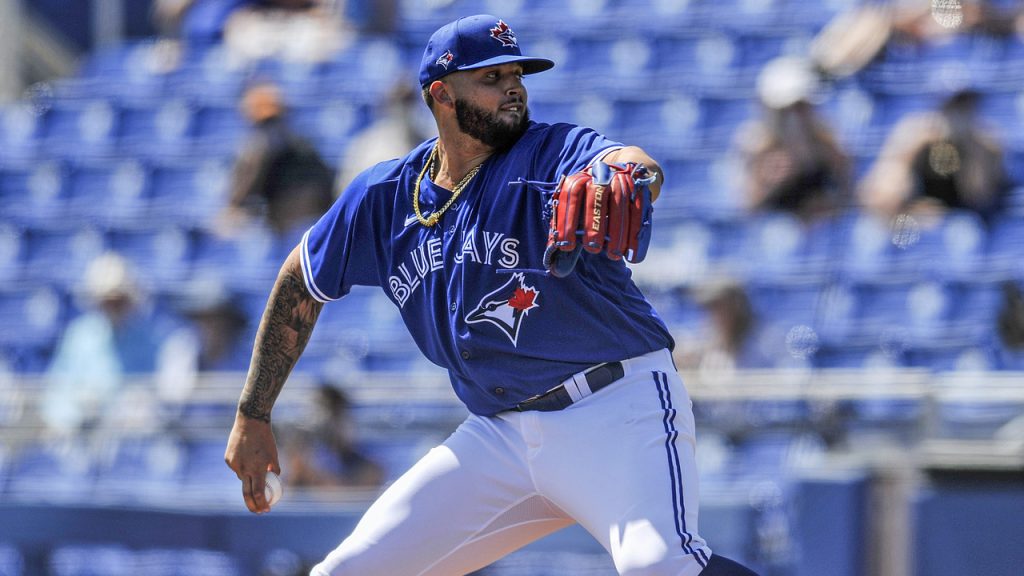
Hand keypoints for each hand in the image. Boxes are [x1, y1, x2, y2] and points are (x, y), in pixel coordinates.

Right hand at [224, 411, 280, 513]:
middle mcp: (244, 469)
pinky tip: (247, 456)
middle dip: (252, 505)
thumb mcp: (273, 454)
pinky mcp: (228, 459)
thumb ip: (274, 468)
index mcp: (257, 469)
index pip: (258, 493)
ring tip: (255, 462)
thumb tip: (274, 478)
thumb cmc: (265, 438)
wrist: (250, 421)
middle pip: (246, 493)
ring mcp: (234, 464)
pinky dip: (243, 467)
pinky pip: (237, 468)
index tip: (265, 510)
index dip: (261, 504)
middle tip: (258, 511)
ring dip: (249, 478)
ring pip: (242, 478)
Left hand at [543, 161, 655, 277]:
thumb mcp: (575, 217)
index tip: (566, 246)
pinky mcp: (637, 188)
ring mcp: (620, 179)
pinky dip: (634, 233)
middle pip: (596, 197)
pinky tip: (630, 253)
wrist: (615, 178)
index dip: (567, 221)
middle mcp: (598, 175)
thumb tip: (556, 270)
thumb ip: (565, 240)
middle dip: (594, 225)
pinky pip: (637, 210)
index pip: (570, 196)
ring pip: (620, 203)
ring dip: (617, 232)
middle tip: (592, 249)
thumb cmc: (588, 207)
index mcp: (577, 180)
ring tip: (612, 255)